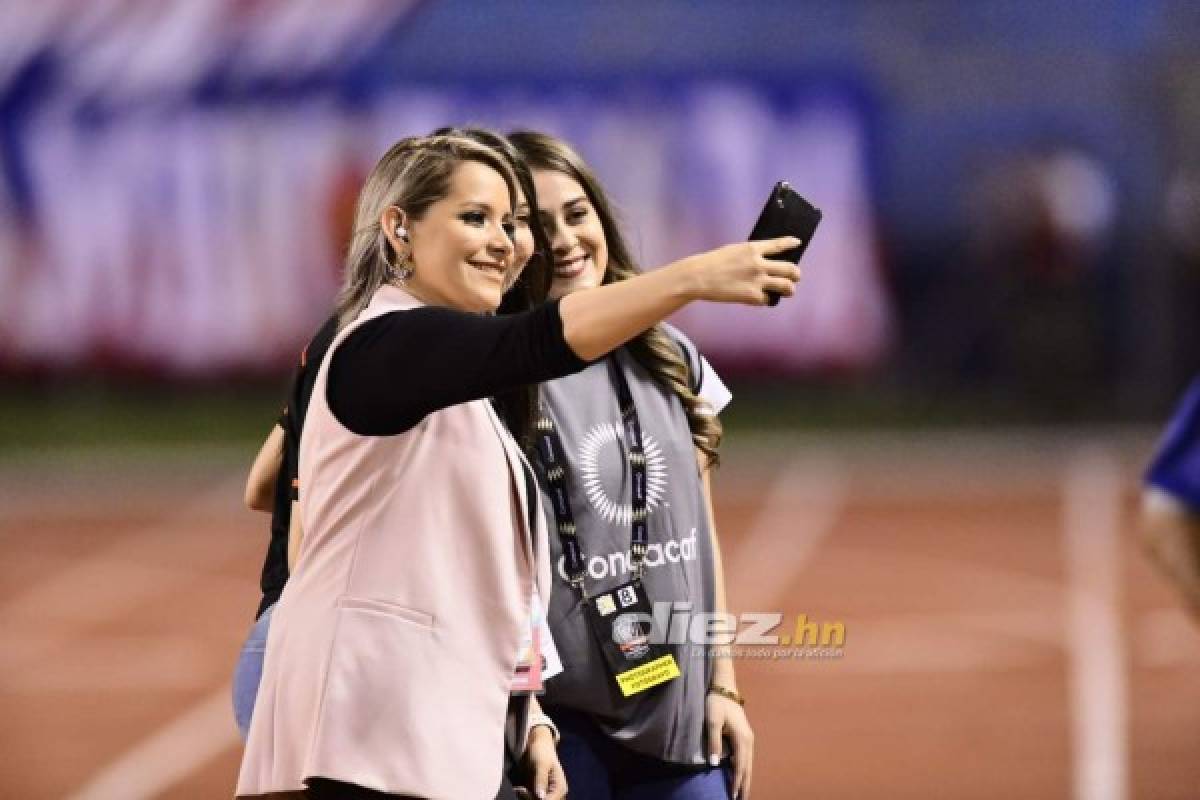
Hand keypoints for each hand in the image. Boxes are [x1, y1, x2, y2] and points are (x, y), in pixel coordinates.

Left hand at [518, 725, 566, 799]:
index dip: (533, 799)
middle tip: (519, 788)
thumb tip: (541, 797)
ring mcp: (546, 796)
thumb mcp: (540, 764)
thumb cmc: (541, 752)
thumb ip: (540, 780)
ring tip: (519, 787)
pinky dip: (523, 797)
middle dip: (528, 798)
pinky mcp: (538, 795)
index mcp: (560, 788)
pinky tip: (520, 788)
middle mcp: (555, 795)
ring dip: (525, 798)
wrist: (537, 746)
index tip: (521, 790)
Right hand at [675, 237, 802, 305]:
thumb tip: (764, 261)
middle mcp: (759, 263)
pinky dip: (765, 300)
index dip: (790, 243)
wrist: (699, 277)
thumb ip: (751, 254)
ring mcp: (758, 280)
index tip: (797, 243)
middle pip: (790, 268)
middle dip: (795, 274)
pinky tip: (760, 298)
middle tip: (794, 277)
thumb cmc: (712, 263)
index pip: (779, 245)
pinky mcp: (753, 296)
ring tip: (787, 291)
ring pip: (787, 286)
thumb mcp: (733, 251)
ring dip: (789, 289)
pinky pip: (767, 299)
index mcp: (753, 248)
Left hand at [706, 691, 753, 798]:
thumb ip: (714, 742)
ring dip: (745, 778)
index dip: (737, 782)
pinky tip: (740, 775)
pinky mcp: (745, 736)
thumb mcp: (712, 721)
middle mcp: (749, 740)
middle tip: (742, 799)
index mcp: (742, 739)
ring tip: (742, 792)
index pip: (740, 766)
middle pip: (748, 767)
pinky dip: (744, 769)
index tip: (733, 795)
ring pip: (749, 763)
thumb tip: (716, 764)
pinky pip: (746, 757)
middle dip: (745, 784)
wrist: (724, 687)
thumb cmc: (717, 703)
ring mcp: (748, 738)